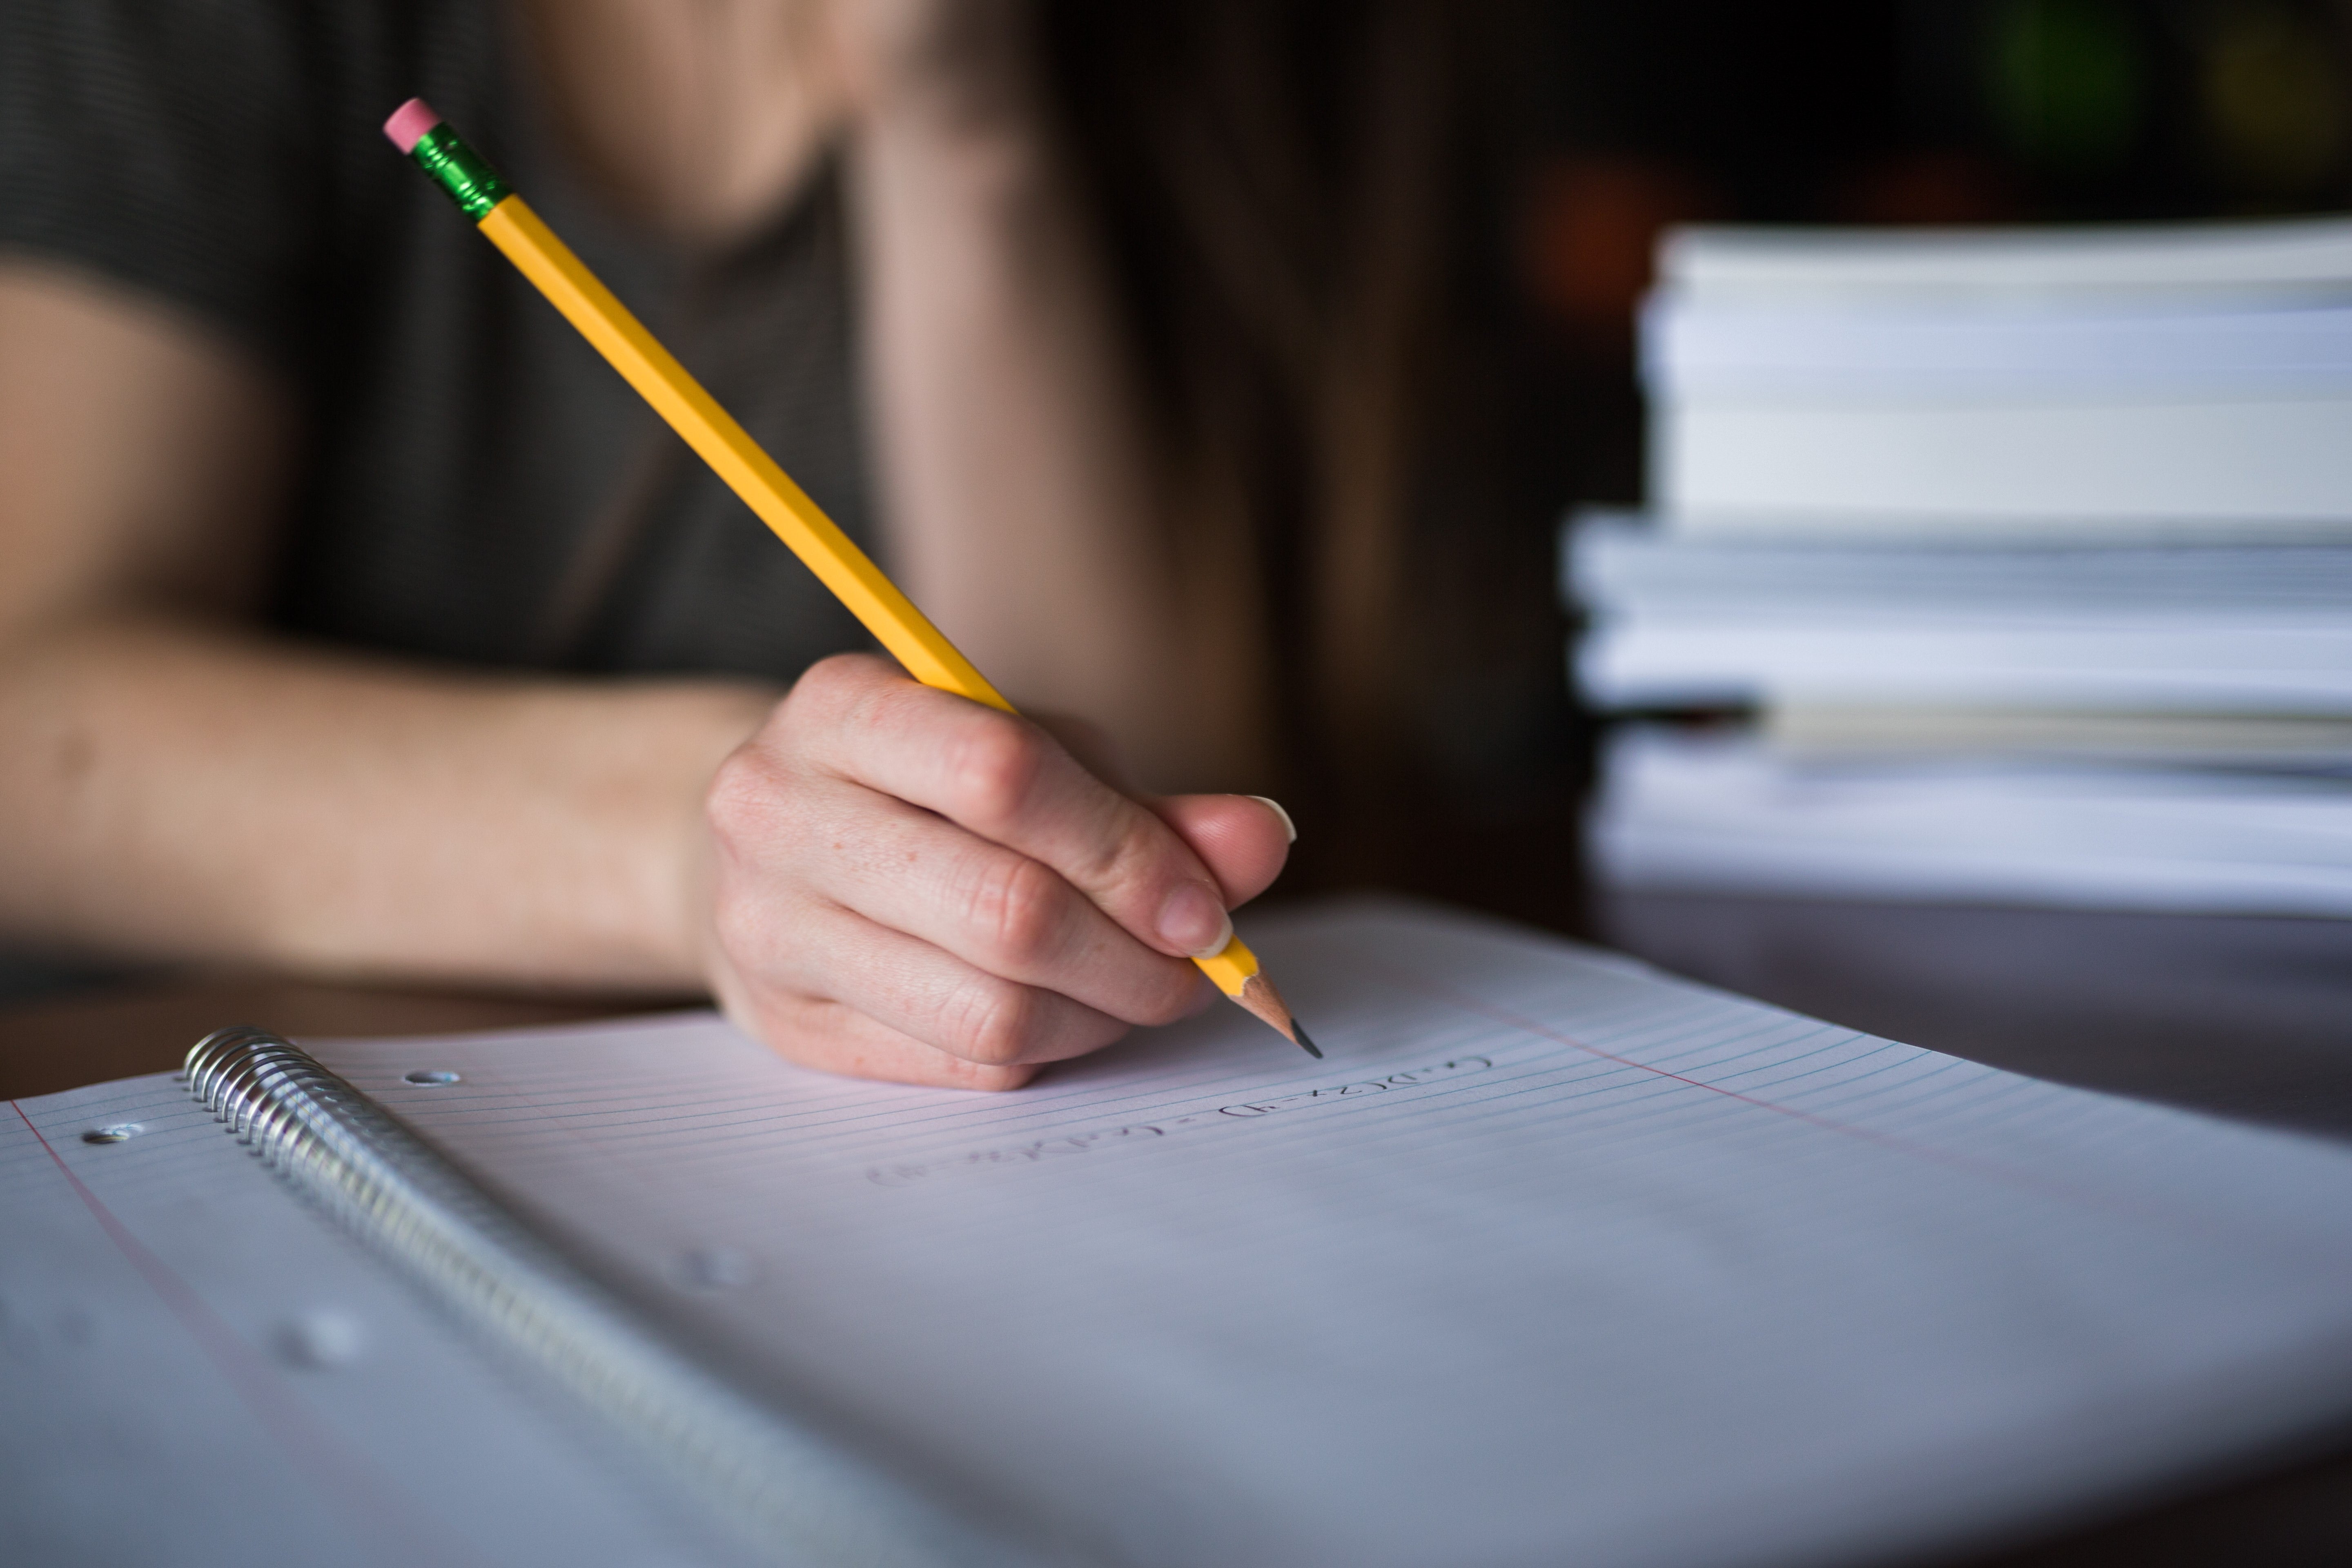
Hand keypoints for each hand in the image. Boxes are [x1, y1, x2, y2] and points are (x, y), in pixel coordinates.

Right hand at [699, 654, 1293, 1088]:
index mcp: (842, 706)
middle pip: (1004, 909)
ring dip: (1100, 1015)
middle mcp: (777, 810)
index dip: (1127, 853)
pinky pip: (958, 1065)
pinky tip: (1065, 1013)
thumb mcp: (1034, 757)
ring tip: (1139, 989)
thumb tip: (1264, 839)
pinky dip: (1045, 1050)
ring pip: (986, 1009)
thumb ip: (1146, 807)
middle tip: (1194, 966)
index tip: (1204, 906)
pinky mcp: (785, 1025)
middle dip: (1133, 955)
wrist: (778, 846)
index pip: (1004, 776)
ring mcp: (767, 926)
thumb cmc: (928, 788)